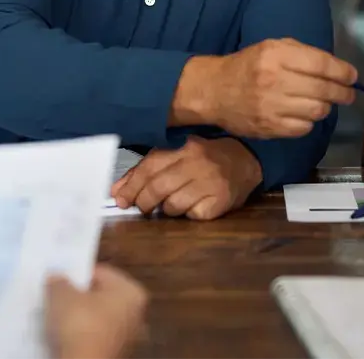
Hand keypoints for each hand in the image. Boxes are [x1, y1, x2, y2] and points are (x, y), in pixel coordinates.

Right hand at [45, 264, 146, 358]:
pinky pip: (97, 339)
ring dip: (81, 319)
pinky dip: (84, 337)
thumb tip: (56, 278)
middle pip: (103, 298)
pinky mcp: (117, 356)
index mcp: (133, 292)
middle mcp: (138, 314)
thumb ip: (59, 283)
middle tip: (58, 298)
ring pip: (100, 321)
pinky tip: (66, 339)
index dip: (79, 274)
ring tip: (58, 319)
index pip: (103, 274)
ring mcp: (130, 339)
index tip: (61, 279)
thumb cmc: (80, 325)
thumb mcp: (62, 297)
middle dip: (81, 298)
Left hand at [110, 136, 262, 219]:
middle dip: (143, 202)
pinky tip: (193, 206)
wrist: (247, 160)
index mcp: (183, 148)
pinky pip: (192, 215)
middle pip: (158, 187)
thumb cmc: (205, 158)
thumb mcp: (177, 156)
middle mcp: (197, 163)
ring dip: (166, 210)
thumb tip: (116, 191)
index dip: (131, 186)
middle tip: (141, 208)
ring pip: (172, 205)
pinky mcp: (220, 202)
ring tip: (172, 204)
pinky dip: (187, 214)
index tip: (120, 200)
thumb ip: (146, 171)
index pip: (149, 167)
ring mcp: (210, 183)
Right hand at [173, 38, 358, 138]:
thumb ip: (303, 54)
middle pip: (323, 89)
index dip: (342, 72)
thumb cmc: (248, 65)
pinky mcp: (269, 128)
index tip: (352, 76)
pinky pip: (303, 128)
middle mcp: (274, 80)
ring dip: (327, 107)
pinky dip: (310, 122)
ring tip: (325, 102)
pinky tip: (305, 114)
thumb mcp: (272, 47)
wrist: (214, 91)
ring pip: (317, 111)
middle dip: (342, 92)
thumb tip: (337, 69)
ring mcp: (271, 106)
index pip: (321, 64)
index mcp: (276, 55)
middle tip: (348, 93)